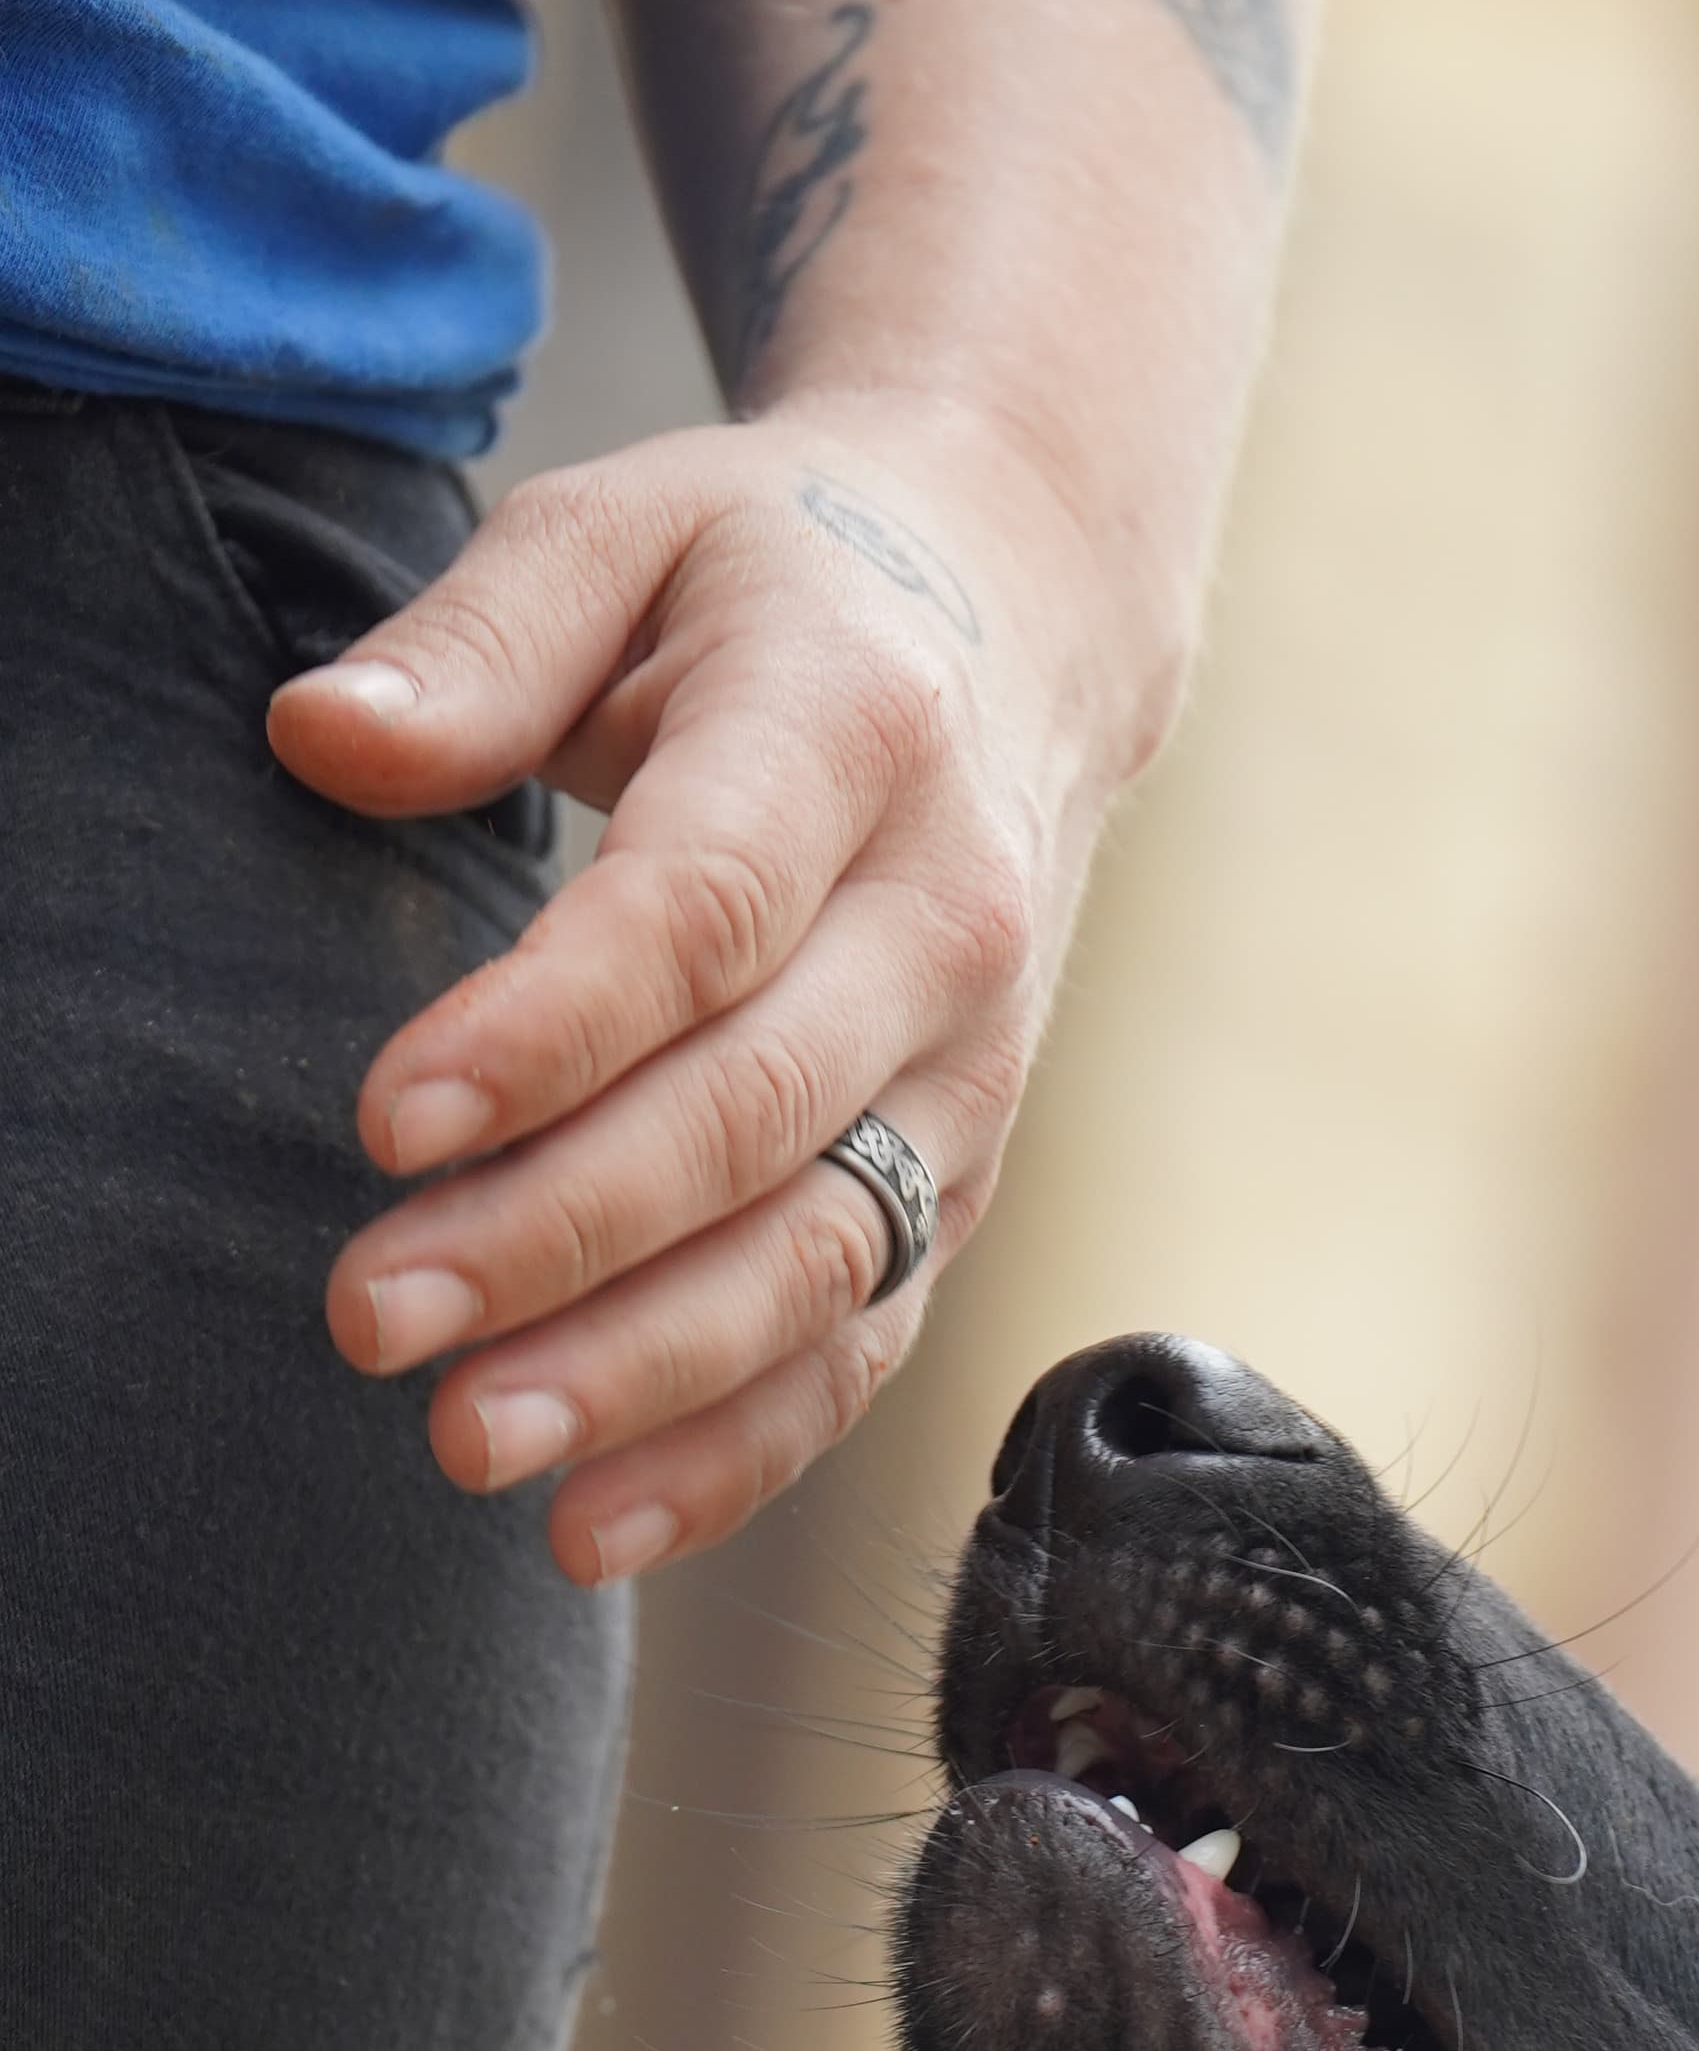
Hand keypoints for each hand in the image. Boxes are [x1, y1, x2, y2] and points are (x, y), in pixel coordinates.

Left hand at [272, 408, 1150, 1584]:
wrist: (1019, 627)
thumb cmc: (779, 582)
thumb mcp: (626, 528)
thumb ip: (480, 639)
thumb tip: (326, 739)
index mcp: (856, 738)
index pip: (701, 918)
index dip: (547, 1034)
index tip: (386, 1119)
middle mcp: (945, 931)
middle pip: (752, 1123)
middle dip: (558, 1242)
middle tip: (374, 1319)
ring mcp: (970, 1083)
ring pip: (816, 1268)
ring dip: (639, 1380)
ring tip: (465, 1442)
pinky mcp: (958, 1186)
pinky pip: (857, 1352)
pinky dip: (733, 1457)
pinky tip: (591, 1523)